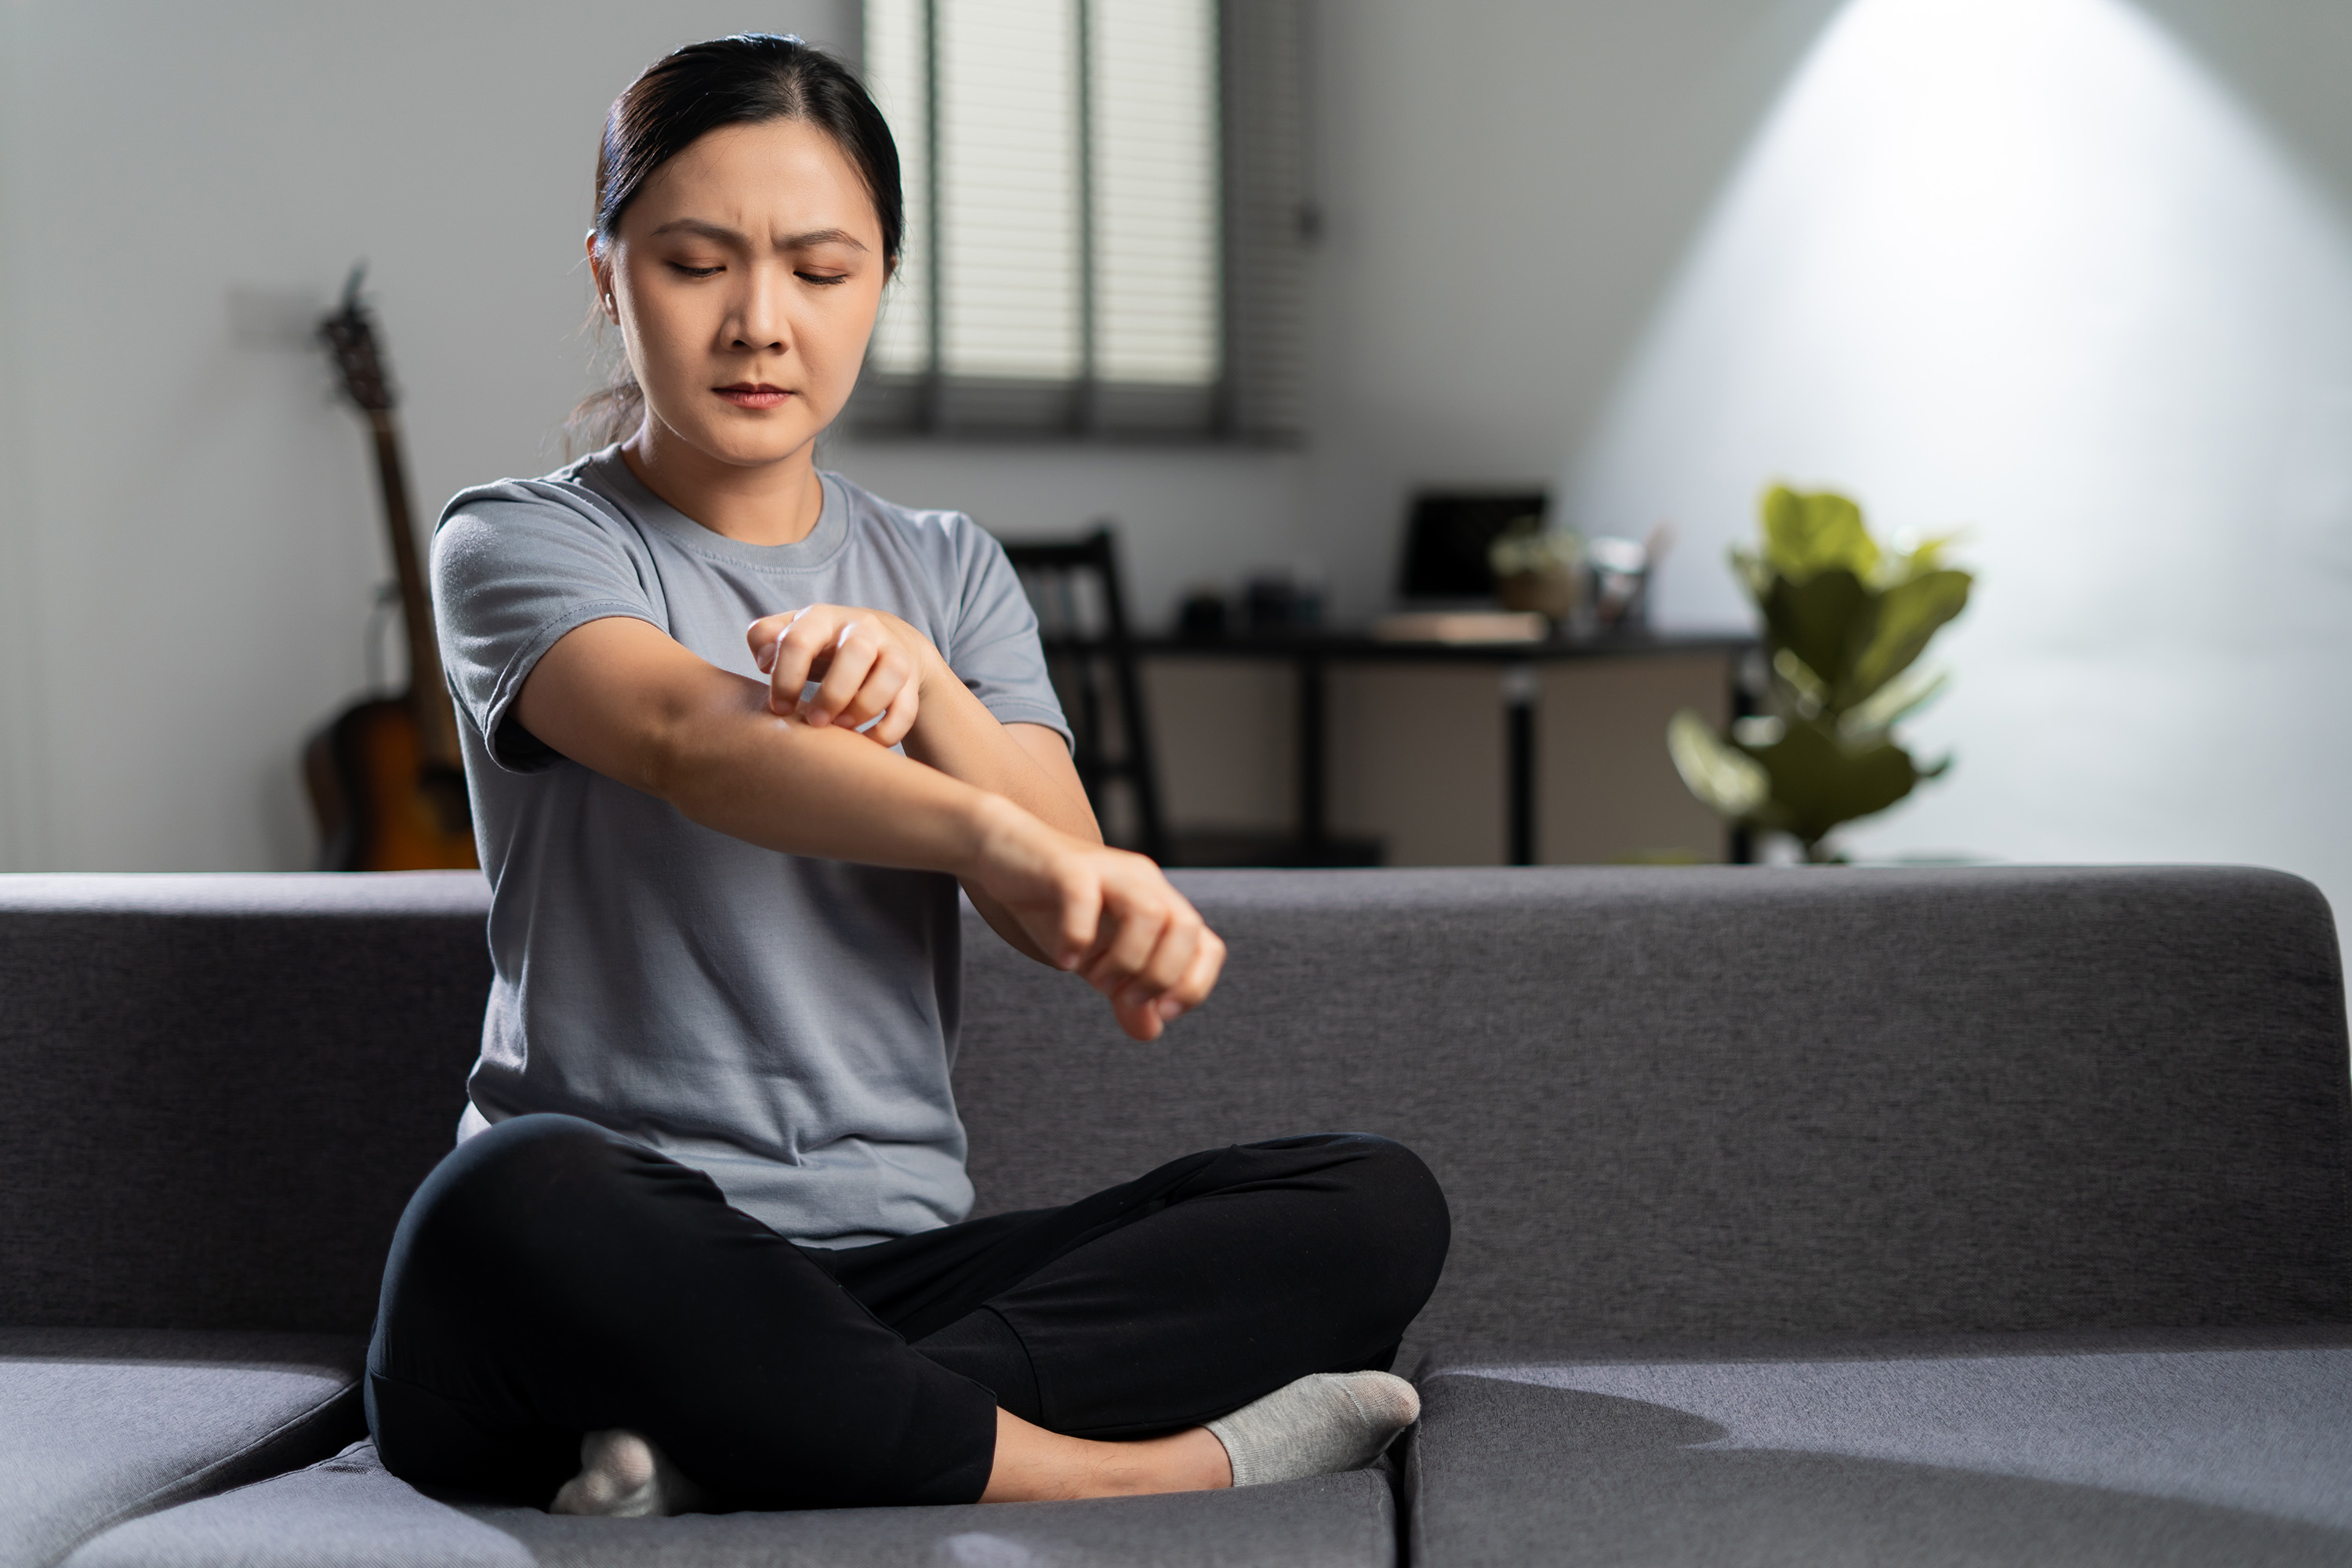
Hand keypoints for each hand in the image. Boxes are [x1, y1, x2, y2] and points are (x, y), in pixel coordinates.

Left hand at [747, 605, 940, 748]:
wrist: (886, 637)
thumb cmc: (824, 644)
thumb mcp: (793, 631)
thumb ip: (765, 638)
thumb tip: (763, 662)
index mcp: (822, 618)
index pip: (800, 640)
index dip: (785, 679)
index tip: (779, 709)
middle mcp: (862, 628)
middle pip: (855, 652)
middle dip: (832, 694)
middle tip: (814, 722)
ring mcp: (891, 650)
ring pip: (891, 674)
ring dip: (864, 708)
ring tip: (841, 728)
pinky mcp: (910, 678)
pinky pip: (906, 707)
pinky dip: (887, 731)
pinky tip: (865, 743)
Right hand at [968, 801, 1225, 1041]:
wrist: (1005, 855)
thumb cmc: (1056, 907)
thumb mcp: (1096, 960)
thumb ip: (1125, 994)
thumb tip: (1150, 1031)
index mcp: (1159, 905)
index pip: (1208, 946)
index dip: (1195, 985)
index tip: (1162, 1013)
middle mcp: (1143, 883)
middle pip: (1186, 927)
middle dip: (1162, 976)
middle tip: (1124, 999)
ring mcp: (1108, 870)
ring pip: (1149, 912)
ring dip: (1127, 960)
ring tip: (1096, 980)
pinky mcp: (1067, 867)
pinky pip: (1085, 896)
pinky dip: (1079, 936)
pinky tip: (1065, 959)